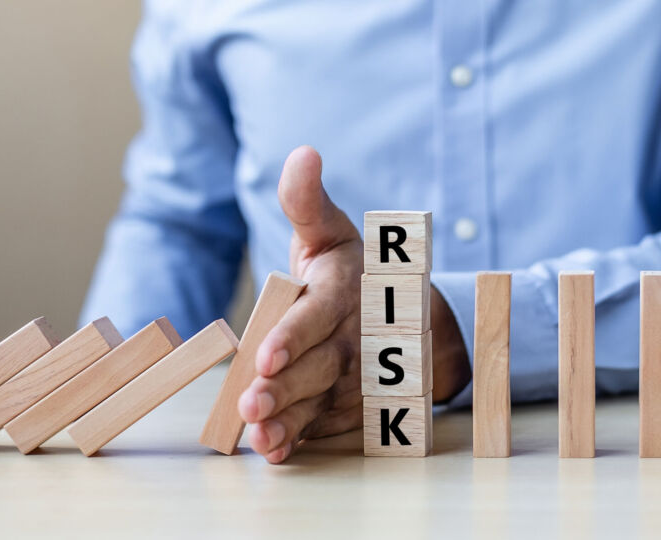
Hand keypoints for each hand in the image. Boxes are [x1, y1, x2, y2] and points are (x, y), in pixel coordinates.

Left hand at [238, 146, 471, 462]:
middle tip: (252, 403)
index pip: (315, 317)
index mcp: (340, 295)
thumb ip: (307, 202)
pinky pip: (322, 426)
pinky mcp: (346, 406)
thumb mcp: (332, 232)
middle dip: (285, 388)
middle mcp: (350, 340)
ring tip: (259, 435)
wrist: (407, 319)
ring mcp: (351, 378)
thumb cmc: (354, 272)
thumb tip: (303, 154)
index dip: (293, 337)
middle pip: (316, 368)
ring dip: (288, 420)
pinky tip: (274, 451)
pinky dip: (299, 440)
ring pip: (318, 403)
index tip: (268, 356)